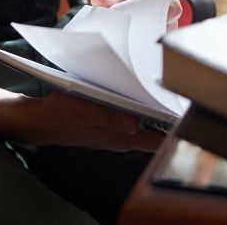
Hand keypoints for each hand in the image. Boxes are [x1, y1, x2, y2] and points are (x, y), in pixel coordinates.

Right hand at [4, 91, 163, 151]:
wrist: (40, 121)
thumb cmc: (59, 115)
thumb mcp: (83, 111)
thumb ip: (109, 117)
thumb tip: (134, 123)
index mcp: (120, 138)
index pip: (157, 142)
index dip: (173, 129)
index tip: (186, 110)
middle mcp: (123, 137)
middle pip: (156, 129)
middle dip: (167, 112)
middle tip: (177, 88)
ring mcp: (118, 130)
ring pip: (145, 121)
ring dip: (153, 106)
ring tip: (163, 83)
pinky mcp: (111, 122)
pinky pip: (133, 115)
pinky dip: (139, 103)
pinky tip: (140, 87)